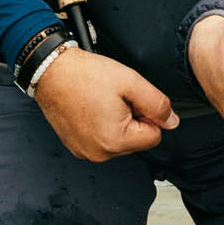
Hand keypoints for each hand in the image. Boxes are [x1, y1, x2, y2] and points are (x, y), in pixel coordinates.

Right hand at [34, 46, 178, 161]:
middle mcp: (99, 153)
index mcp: (115, 141)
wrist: (51, 71)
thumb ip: (158, 104)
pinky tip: (92, 108)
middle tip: (115, 98)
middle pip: (137, 140)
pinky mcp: (76, 147)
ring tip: (102, 102)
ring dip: (118, 122)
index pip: (154, 135)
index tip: (131, 99)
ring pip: (120, 140)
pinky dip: (102, 125)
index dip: (148, 114)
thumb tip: (172, 122)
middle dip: (133, 119)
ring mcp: (85, 152)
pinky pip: (102, 140)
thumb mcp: (131, 82)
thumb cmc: (85, 75)